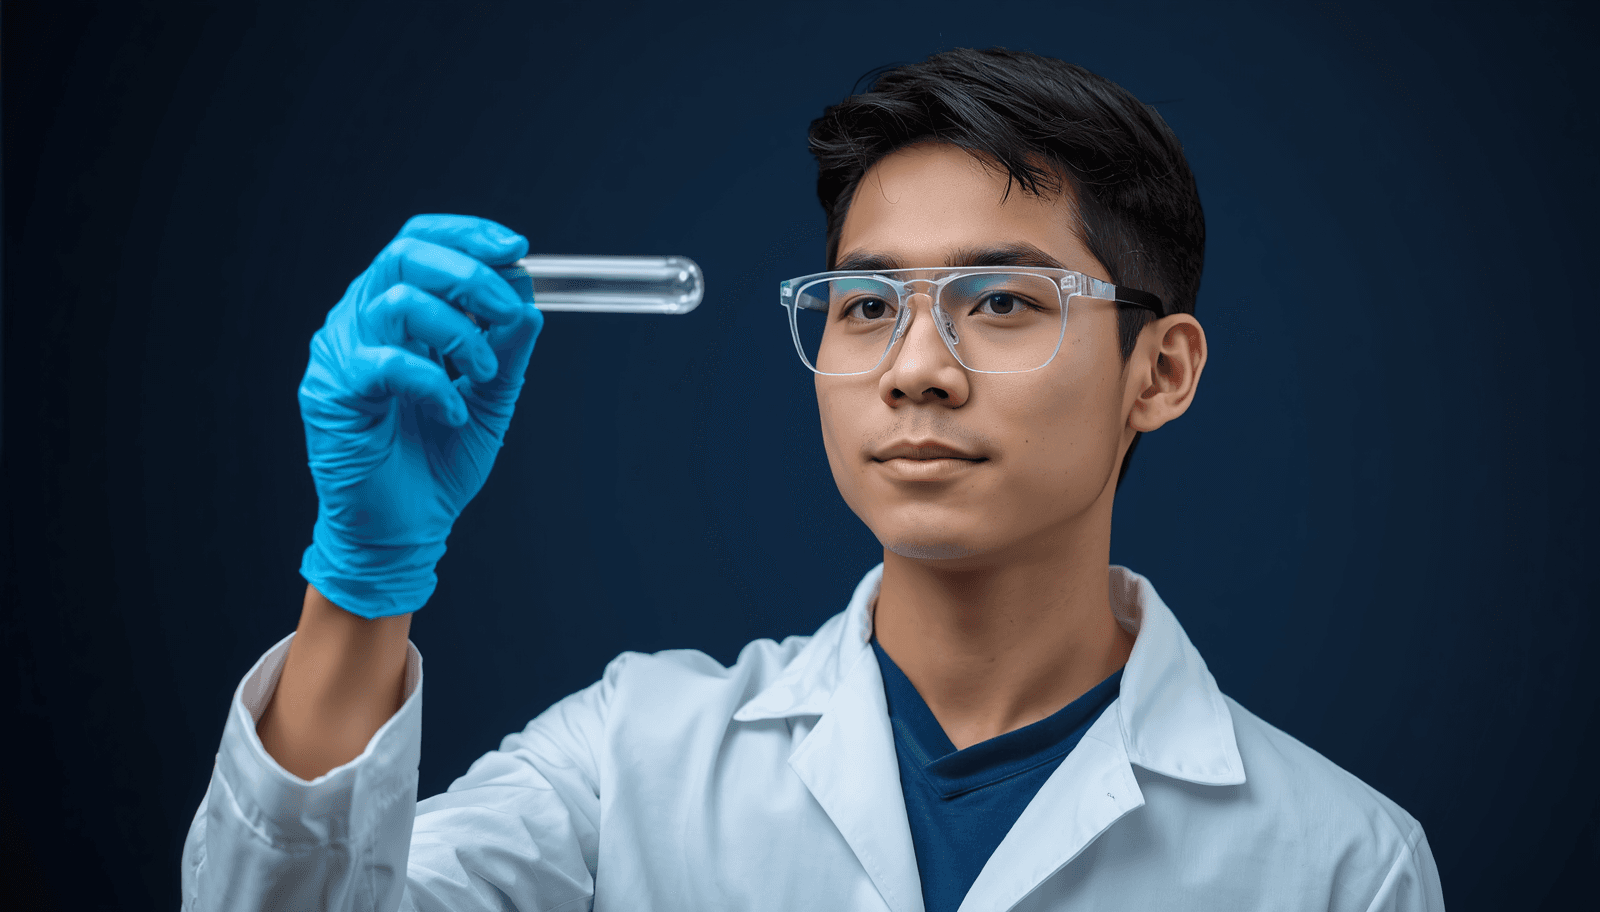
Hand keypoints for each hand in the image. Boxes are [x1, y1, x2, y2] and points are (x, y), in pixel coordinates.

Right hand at [297, 214, 541, 617]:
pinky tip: (451, 412)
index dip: (466, 234)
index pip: (419, 241)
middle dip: (469, 274)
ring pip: (395, 302)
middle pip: (404, 255)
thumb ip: (508, 350)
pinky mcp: (331, 392)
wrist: (405, 528)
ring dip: (457, 332)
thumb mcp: (491, 398)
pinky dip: (431, 384)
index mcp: (397, 310)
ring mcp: (341, 353)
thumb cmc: (436, 462)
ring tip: (481, 374)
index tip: (516, 248)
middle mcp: (362, 320)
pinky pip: (383, 365)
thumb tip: (529, 301)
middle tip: (506, 310)